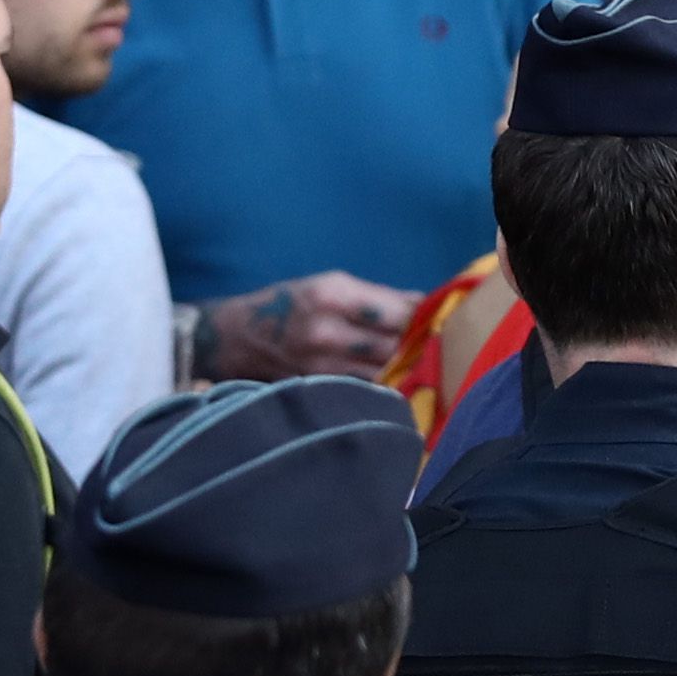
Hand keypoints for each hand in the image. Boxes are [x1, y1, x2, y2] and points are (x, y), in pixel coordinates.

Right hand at [198, 271, 421, 381]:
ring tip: (419, 365)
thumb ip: (380, 298)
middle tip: (437, 347)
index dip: (424, 320)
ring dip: (404, 370)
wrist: (234, 338)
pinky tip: (392, 382)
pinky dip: (381, 387)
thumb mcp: (330, 285)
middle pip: (394, 347)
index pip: (398, 313)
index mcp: (332, 296)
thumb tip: (427, 306)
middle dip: (419, 347)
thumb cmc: (290, 304)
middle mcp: (325, 332)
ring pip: (383, 374)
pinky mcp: (315, 391)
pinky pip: (362, 391)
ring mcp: (319, 367)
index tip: (442, 322)